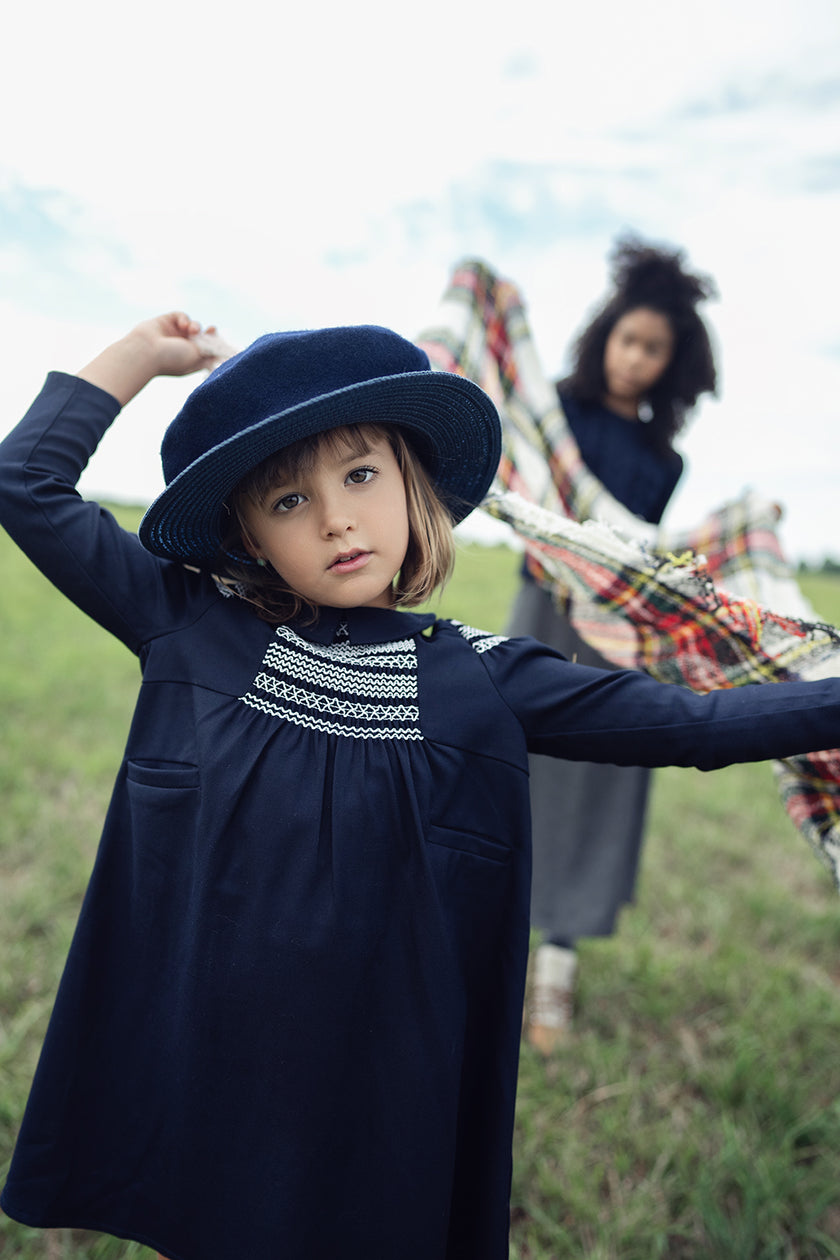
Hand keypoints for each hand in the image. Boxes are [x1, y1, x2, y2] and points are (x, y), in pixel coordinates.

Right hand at [78, 311, 224, 405]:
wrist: (146, 351)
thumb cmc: (171, 359)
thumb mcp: (196, 358)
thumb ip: (209, 353)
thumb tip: (221, 352)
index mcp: (190, 359)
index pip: (206, 350)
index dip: (215, 345)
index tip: (222, 341)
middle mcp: (182, 347)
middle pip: (202, 336)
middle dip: (209, 333)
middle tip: (213, 330)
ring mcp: (174, 334)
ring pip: (193, 325)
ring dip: (196, 326)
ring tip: (192, 331)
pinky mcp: (166, 321)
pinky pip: (182, 316)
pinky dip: (185, 318)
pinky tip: (183, 325)